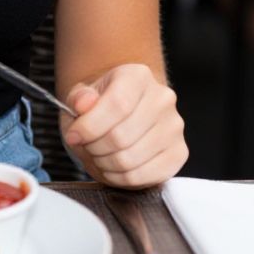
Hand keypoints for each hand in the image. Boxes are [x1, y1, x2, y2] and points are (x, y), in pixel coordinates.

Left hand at [62, 63, 187, 187]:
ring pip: (131, 159)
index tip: (73, 135)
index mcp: (138, 76)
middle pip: (121, 136)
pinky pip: (145, 176)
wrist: (123, 114)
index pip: (116, 105)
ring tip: (98, 155)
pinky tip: (112, 168)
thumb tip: (84, 103)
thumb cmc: (101, 106)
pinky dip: (121, 178)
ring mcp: (174, 127)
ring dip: (105, 164)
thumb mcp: (83, 96)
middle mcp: (162, 98)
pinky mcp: (179, 153)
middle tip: (86, 146)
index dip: (90, 126)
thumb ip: (79, 98)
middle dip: (94, 147)